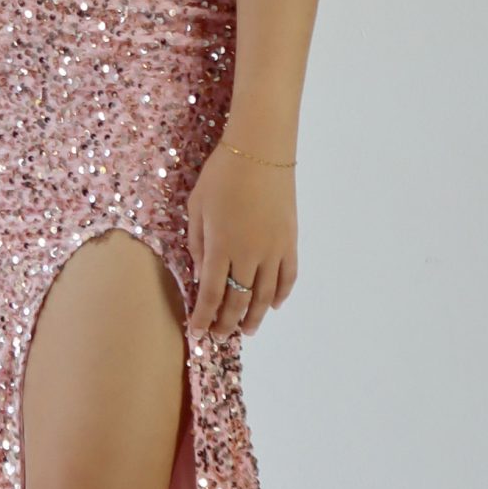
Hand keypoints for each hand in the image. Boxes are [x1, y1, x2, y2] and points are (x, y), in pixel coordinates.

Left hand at [185, 139, 296, 343]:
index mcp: (221, 247)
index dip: (204, 318)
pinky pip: (288, 277)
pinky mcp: (290, 242)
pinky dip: (280, 295)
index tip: (198, 333)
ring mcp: (273, 250)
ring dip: (254, 317)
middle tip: (220, 337)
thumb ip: (198, 245)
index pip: (211, 294)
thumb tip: (202, 277)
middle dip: (227, 323)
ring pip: (264, 295)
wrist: (261, 152)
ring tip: (246, 331)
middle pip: (238, 300)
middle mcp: (248, 255)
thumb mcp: (197, 208)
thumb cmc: (221, 175)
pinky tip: (272, 305)